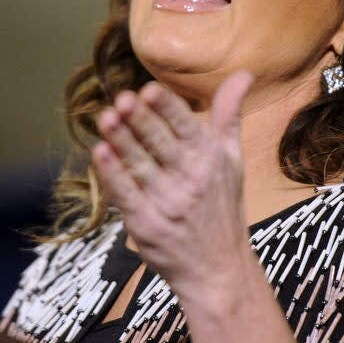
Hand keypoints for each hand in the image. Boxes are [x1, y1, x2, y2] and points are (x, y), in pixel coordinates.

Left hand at [92, 71, 255, 293]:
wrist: (218, 268)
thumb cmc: (222, 206)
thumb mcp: (233, 158)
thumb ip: (230, 115)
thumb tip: (244, 73)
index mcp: (210, 158)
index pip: (186, 126)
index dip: (166, 109)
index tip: (148, 90)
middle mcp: (190, 179)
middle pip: (160, 144)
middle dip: (141, 121)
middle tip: (122, 100)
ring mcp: (168, 203)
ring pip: (140, 166)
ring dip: (121, 142)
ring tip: (105, 119)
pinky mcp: (146, 224)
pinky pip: (126, 195)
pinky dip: (112, 174)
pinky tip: (99, 153)